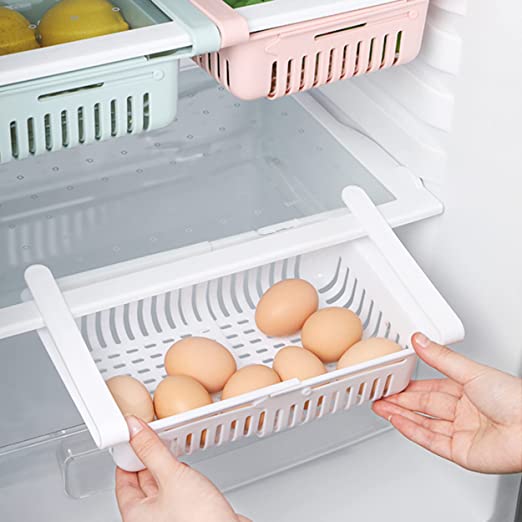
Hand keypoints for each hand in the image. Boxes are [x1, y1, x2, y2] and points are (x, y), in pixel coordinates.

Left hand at [115, 416, 250, 521]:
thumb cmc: (199, 521)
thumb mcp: (172, 476)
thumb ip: (152, 451)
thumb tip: (135, 431)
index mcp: (135, 515)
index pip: (123, 481)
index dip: (128, 456)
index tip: (133, 438)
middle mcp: (150, 520)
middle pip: (142, 483)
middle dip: (148, 459)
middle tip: (152, 438)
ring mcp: (170, 518)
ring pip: (162, 487)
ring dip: (166, 467)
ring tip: (171, 450)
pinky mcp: (189, 515)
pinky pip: (179, 491)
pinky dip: (182, 478)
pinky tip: (189, 470)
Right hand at [372, 333, 521, 473]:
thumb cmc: (515, 399)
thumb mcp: (471, 371)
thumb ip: (441, 357)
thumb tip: (419, 340)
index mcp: (469, 391)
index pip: (430, 388)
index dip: (409, 385)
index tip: (392, 380)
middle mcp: (464, 412)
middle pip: (423, 405)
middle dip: (399, 399)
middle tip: (379, 394)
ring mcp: (462, 433)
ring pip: (423, 423)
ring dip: (400, 414)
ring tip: (380, 407)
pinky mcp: (460, 452)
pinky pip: (430, 440)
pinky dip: (411, 430)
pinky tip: (397, 421)